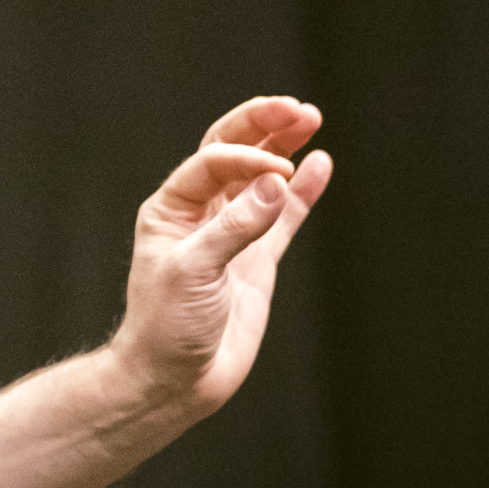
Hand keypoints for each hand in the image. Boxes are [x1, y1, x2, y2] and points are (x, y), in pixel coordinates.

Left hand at [112, 96, 333, 410]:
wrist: (175, 380)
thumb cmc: (167, 327)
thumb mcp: (193, 272)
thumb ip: (235, 228)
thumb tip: (276, 183)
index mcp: (172, 208)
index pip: (212, 161)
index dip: (247, 156)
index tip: (278, 169)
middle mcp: (200, 214)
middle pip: (233, 153)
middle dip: (264, 127)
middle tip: (298, 107)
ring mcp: (232, 234)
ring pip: (261, 179)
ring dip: (283, 147)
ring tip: (311, 118)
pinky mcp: (256, 260)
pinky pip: (284, 216)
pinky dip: (303, 191)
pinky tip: (321, 162)